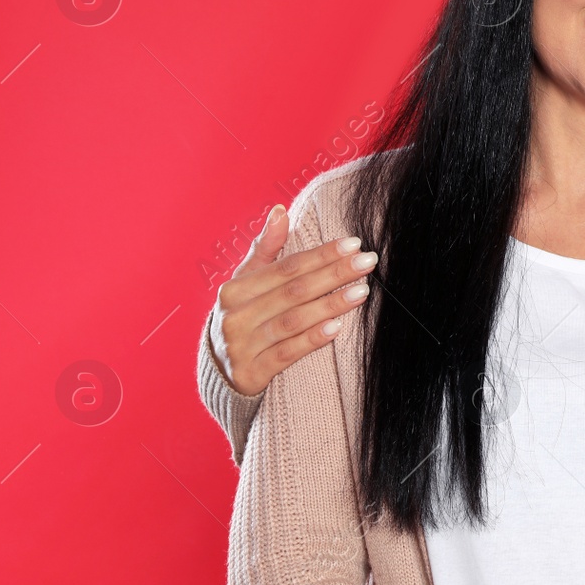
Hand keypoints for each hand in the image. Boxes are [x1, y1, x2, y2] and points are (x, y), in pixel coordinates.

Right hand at [208, 204, 378, 395]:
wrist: (217, 371)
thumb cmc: (241, 317)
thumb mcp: (245, 282)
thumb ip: (265, 248)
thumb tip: (280, 210)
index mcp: (235, 289)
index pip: (286, 267)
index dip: (321, 255)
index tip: (353, 244)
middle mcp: (236, 316)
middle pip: (294, 291)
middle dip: (334, 274)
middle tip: (367, 262)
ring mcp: (241, 346)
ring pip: (293, 321)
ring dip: (330, 305)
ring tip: (361, 292)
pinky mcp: (250, 374)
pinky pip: (287, 354)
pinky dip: (312, 339)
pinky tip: (337, 328)